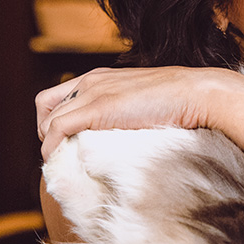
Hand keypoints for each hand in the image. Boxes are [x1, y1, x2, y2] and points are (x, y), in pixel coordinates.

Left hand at [36, 65, 229, 160]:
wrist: (197, 94)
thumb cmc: (181, 104)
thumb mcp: (144, 104)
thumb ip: (126, 114)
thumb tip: (123, 137)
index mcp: (101, 77)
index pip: (57, 96)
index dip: (54, 121)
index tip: (65, 145)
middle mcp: (91, 81)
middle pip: (45, 107)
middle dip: (46, 134)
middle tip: (61, 157)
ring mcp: (93, 93)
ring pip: (48, 121)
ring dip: (49, 146)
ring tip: (60, 166)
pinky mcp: (97, 108)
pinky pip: (57, 130)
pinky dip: (52, 149)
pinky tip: (61, 164)